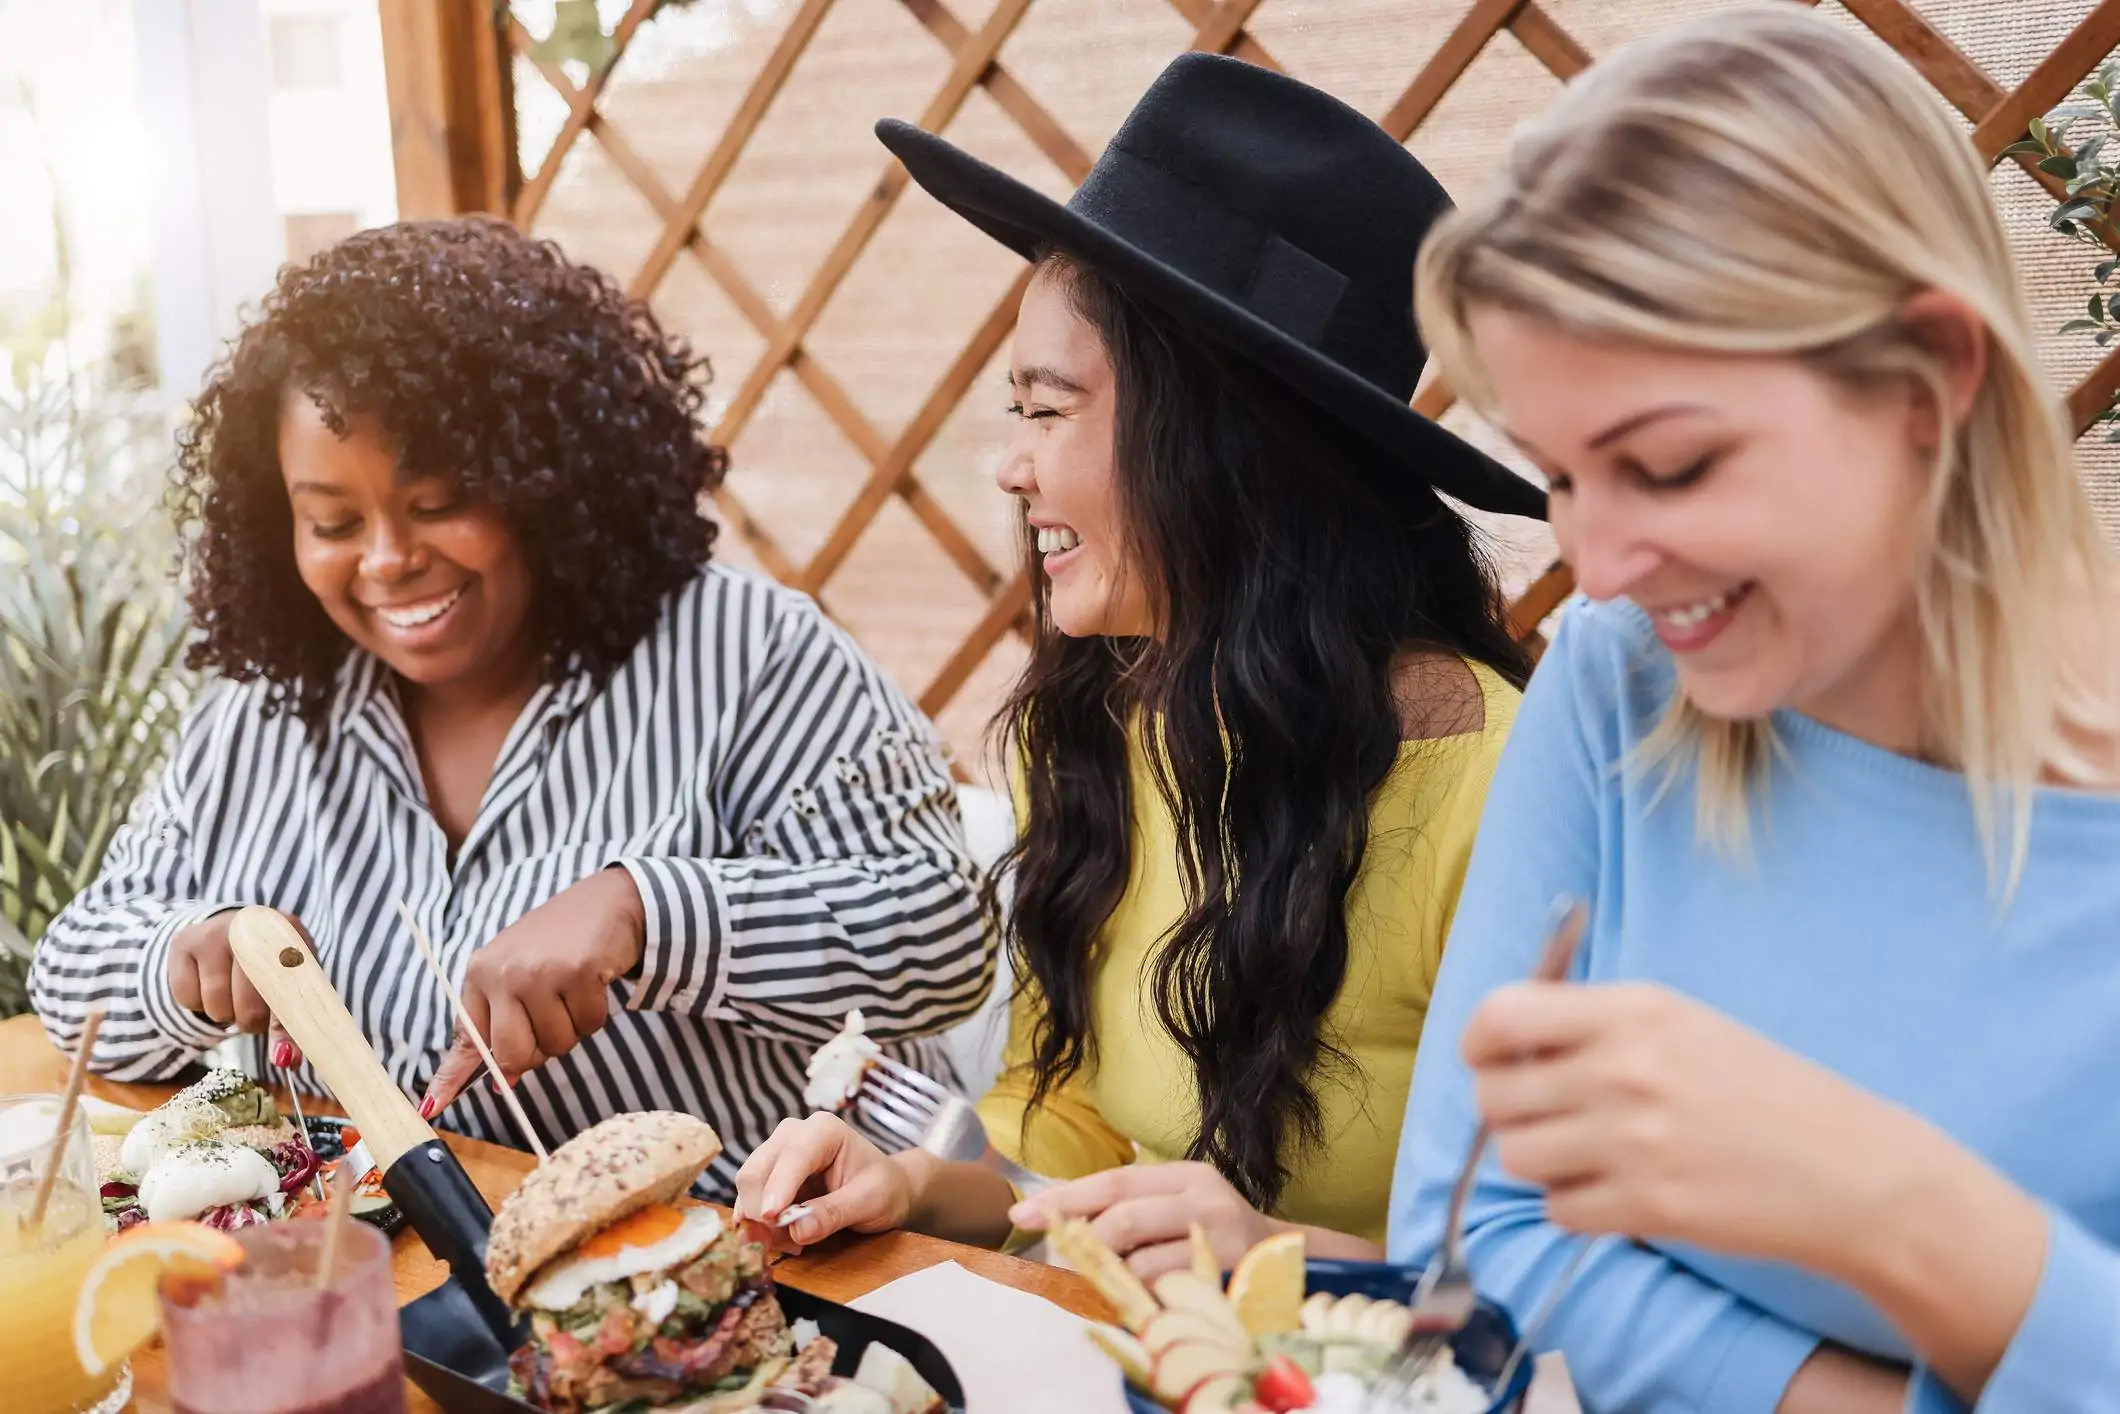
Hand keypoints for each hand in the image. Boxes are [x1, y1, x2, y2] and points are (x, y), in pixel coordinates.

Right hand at [168, 909, 305, 1067]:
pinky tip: (209, 986)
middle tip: (254, 1016)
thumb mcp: (288, 985)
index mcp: (288, 932)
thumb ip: (290, 1023)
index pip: (289, 986)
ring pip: (217, 1004)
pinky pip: (188, 998)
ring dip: (225, 1014)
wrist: (231, 931)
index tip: (286, 1051)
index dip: (285, 1023)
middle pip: (250, 1002)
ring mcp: (215, 931)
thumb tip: (287, 1060)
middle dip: (252, 1021)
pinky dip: (198, 1004)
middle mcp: (251, 926)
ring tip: (233, 996)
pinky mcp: (184, 942)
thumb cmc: (268, 965)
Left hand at [419, 868, 644, 1116]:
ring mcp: (541, 972)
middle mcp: (504, 973)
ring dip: (572, 1029)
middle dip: (536, 1053)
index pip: (465, 1037)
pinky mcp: (579, 971)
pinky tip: (593, 983)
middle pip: (513, 1055)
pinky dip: (595, 1014)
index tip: (434, 1106)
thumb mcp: (517, 974)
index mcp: (481, 974)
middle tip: (550, 1022)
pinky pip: (589, 1025)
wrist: (607, 901)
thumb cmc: (558, 943)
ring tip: (572, 992)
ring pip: (556, 1044)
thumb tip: (504, 1081)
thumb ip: (504, 1022)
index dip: (451, 1076)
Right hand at [732, 1113, 912, 1252]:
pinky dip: (758, 1224)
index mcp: (823, 1130)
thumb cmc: (882, 1189)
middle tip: (788, 1243)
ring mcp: (776, 1153)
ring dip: (760, 1222)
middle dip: (764, 1211)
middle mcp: (792, 1134)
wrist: (883, 1189)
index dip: (778, 1187)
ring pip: (747, 1187)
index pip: (793, 1157)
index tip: (770, 1218)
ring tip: (793, 1242)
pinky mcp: (767, 1175)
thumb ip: (834, 1213)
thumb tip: (798, 1229)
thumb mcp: (869, 1201)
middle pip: (757, 1170)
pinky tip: (783, 1238)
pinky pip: (748, 1200)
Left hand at [1008, 1162, 1280, 1279]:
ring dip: (1113, 1277)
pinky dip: (1142, 1298)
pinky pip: (1164, 1291)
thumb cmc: (1217, 1237)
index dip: (1065, 1197)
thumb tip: (1060, 1219)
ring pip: (1140, 1259)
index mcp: (1184, 1175)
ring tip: (1110, 1284)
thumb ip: (1132, 1206)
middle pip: (1122, 1215)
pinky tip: (1143, 1299)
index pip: (1113, 1180)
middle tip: (1059, 1260)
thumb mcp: (1179, 1207)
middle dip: (1082, 1241)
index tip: (1024, 1214)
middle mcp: (1202, 1197)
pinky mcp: (1226, 1274)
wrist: (1288, 1264)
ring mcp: (1218, 1235)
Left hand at [1464, 980, 1931, 1267]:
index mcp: (1632, 1010)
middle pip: (1494, 1094)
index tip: (1490, 1059)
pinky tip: (1616, 1192)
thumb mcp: (1681, 1022)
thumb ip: (1595, 1023)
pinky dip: (1576, 1206)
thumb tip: (1505, 1038)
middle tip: (1546, 1115)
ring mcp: (1635, 1140)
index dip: (1480, 1043)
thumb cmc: (1762, 1090)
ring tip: (1586, 1155)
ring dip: (1539, 1161)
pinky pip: (1558, 1210)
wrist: (1851, 1169)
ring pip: (1516, 1156)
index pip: (1502, 1014)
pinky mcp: (1649, 1206)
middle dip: (1507, 1109)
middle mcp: (1625, 1068)